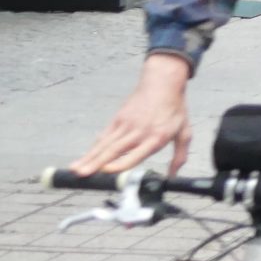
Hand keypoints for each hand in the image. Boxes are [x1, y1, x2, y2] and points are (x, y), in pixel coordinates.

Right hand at [74, 55, 193, 174]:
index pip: (136, 153)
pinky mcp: (117, 119)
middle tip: (81, 174)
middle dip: (96, 163)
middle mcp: (139, 132)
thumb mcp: (184, 133)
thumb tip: (173, 176)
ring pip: (104, 144)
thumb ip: (180, 156)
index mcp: (156, 137)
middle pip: (114, 149)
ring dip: (89, 157)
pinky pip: (104, 136)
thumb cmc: (174, 109)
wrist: (163, 83)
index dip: (120, 162)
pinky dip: (93, 148)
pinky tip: (84, 158)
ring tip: (75, 169)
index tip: (107, 170)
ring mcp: (126, 125)